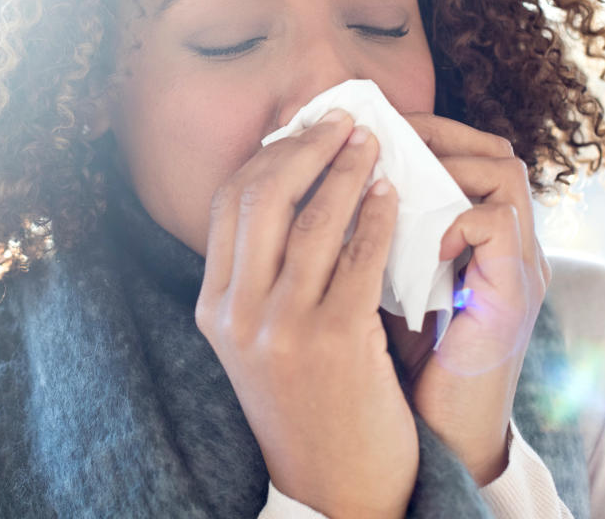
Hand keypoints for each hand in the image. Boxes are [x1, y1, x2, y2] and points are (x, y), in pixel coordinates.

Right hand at [196, 111, 418, 518]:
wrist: (335, 485)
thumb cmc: (306, 401)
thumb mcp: (261, 338)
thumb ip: (263, 273)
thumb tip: (295, 186)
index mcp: (212, 307)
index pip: (228, 205)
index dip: (267, 157)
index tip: (302, 130)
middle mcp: (237, 313)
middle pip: (262, 198)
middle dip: (304, 148)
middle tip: (340, 122)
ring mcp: (283, 328)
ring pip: (313, 218)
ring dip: (346, 169)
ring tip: (371, 144)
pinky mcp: (336, 340)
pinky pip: (360, 254)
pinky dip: (377, 214)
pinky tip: (392, 194)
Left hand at [382, 114, 550, 484]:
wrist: (440, 437)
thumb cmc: (401, 360)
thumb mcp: (382, 283)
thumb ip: (372, 237)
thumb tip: (318, 184)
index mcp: (481, 239)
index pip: (472, 151)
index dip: (424, 130)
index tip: (365, 128)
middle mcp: (511, 245)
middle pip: (496, 149)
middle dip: (433, 133)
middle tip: (374, 136)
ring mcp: (521, 268)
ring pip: (505, 171)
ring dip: (441, 164)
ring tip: (387, 175)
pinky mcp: (516, 297)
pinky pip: (498, 222)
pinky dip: (452, 218)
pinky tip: (411, 237)